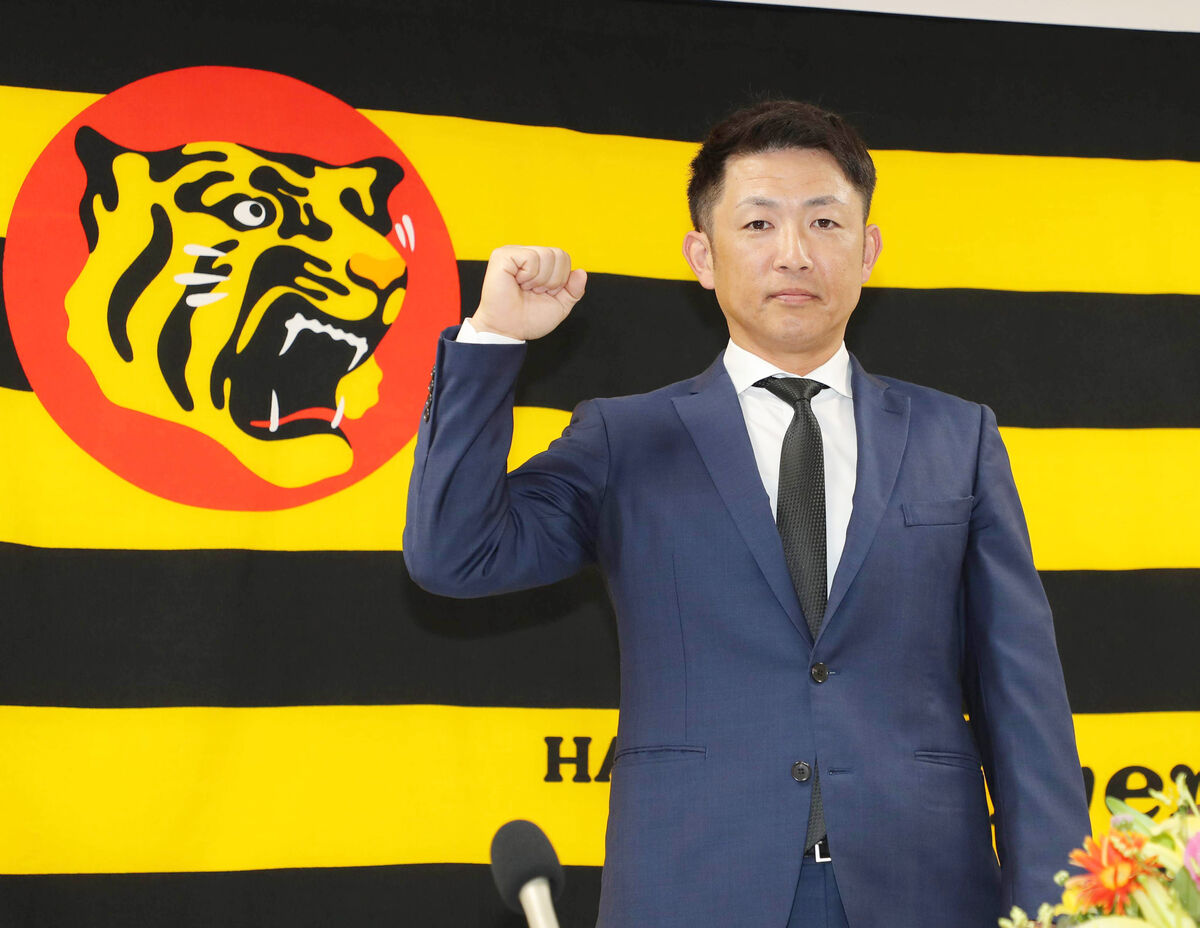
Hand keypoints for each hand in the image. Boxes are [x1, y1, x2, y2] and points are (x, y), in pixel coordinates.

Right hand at [469, 245, 586, 339]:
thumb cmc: (528, 319)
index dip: (561, 279)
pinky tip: (517, 283)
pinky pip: (531, 257)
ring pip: (547, 255)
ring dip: (540, 280)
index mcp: (538, 263)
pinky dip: (529, 276)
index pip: (564, 257)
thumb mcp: (560, 306)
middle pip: (559, 254)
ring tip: (525, 288)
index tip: (545, 293)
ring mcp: (514, 253)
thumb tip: (581, 272)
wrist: (508, 331)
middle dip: (553, 280)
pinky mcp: (503, 256)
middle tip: (534, 292)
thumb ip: (573, 290)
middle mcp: (526, 254)